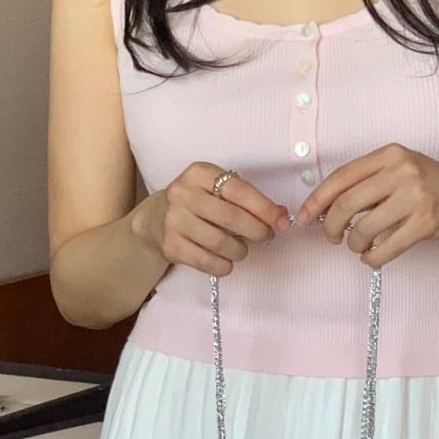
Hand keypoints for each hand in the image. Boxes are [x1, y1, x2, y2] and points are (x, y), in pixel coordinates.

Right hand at [133, 163, 290, 277]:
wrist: (157, 219)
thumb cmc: (198, 203)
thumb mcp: (218, 191)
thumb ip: (248, 200)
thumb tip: (281, 216)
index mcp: (199, 173)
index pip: (238, 191)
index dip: (264, 208)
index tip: (282, 222)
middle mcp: (183, 193)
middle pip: (231, 218)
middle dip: (257, 231)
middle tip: (266, 236)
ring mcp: (174, 220)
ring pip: (220, 242)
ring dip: (240, 251)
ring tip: (242, 250)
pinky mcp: (170, 245)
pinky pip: (206, 261)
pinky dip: (224, 265)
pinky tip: (227, 261)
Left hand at [296, 144, 438, 266]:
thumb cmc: (428, 185)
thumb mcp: (398, 170)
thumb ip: (367, 182)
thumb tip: (324, 207)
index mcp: (389, 155)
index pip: (341, 177)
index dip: (317, 200)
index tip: (303, 217)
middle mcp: (402, 171)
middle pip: (347, 204)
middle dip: (331, 226)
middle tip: (332, 237)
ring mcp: (416, 197)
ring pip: (364, 228)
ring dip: (354, 244)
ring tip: (358, 246)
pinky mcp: (426, 222)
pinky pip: (386, 247)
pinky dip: (372, 258)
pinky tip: (371, 257)